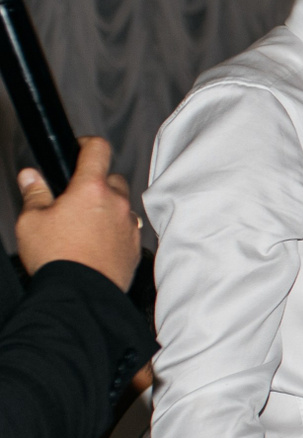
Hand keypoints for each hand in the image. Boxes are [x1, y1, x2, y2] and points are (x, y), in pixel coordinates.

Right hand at [15, 136, 140, 289]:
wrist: (81, 294)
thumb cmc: (56, 258)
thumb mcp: (31, 221)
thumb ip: (34, 193)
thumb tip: (31, 176)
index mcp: (91, 189)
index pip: (98, 149)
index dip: (88, 143)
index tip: (80, 147)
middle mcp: (117, 204)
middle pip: (113, 179)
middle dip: (96, 182)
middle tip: (75, 197)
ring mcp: (129, 226)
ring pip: (122, 205)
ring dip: (107, 208)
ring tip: (83, 224)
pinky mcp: (135, 247)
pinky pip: (127, 229)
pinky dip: (114, 230)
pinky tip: (95, 242)